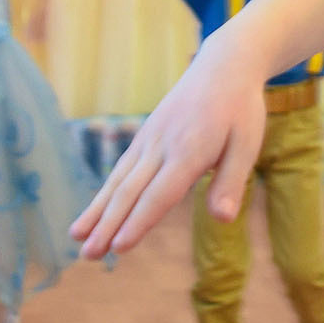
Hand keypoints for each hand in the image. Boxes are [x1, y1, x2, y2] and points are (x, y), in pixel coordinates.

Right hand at [72, 32, 268, 256]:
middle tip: (89, 256)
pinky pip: (120, 169)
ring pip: (118, 181)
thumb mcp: (247, 144)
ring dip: (97, 212)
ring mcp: (149, 141)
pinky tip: (92, 214)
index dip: (140, 222)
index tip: (120, 247)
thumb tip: (223, 220)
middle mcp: (161, 147)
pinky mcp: (144, 137)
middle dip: (108, 225)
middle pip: (131, 192)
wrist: (223, 67)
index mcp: (189, 151)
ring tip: (76, 238)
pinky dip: (104, 193)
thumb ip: (231, 182)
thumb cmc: (240, 110)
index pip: (160, 194)